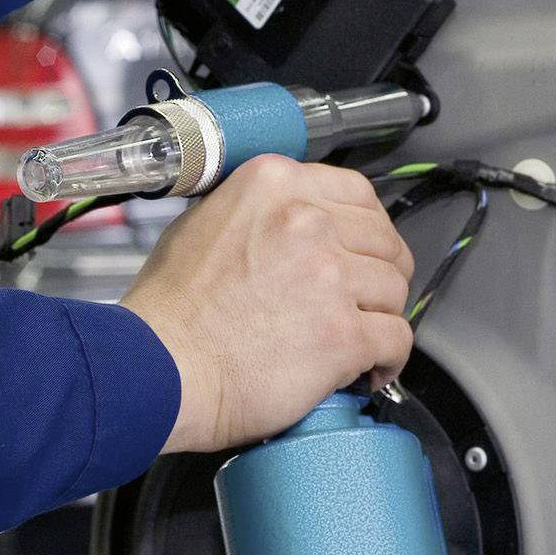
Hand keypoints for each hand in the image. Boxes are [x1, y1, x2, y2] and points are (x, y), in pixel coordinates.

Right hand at [122, 157, 415, 453]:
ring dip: (381, 317)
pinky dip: (388, 359)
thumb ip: (257, 211)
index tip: (361, 252)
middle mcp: (307, 221)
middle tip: (364, 301)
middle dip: (381, 275)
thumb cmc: (169, 312)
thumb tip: (289, 221)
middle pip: (385, 241)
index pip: (357, 193)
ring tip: (358, 340)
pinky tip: (368, 370)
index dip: (366, 230)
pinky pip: (397, 339)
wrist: (157, 369)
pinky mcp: (343, 332)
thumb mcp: (202, 223)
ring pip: (395, 290)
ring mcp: (330, 276)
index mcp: (274, 184)